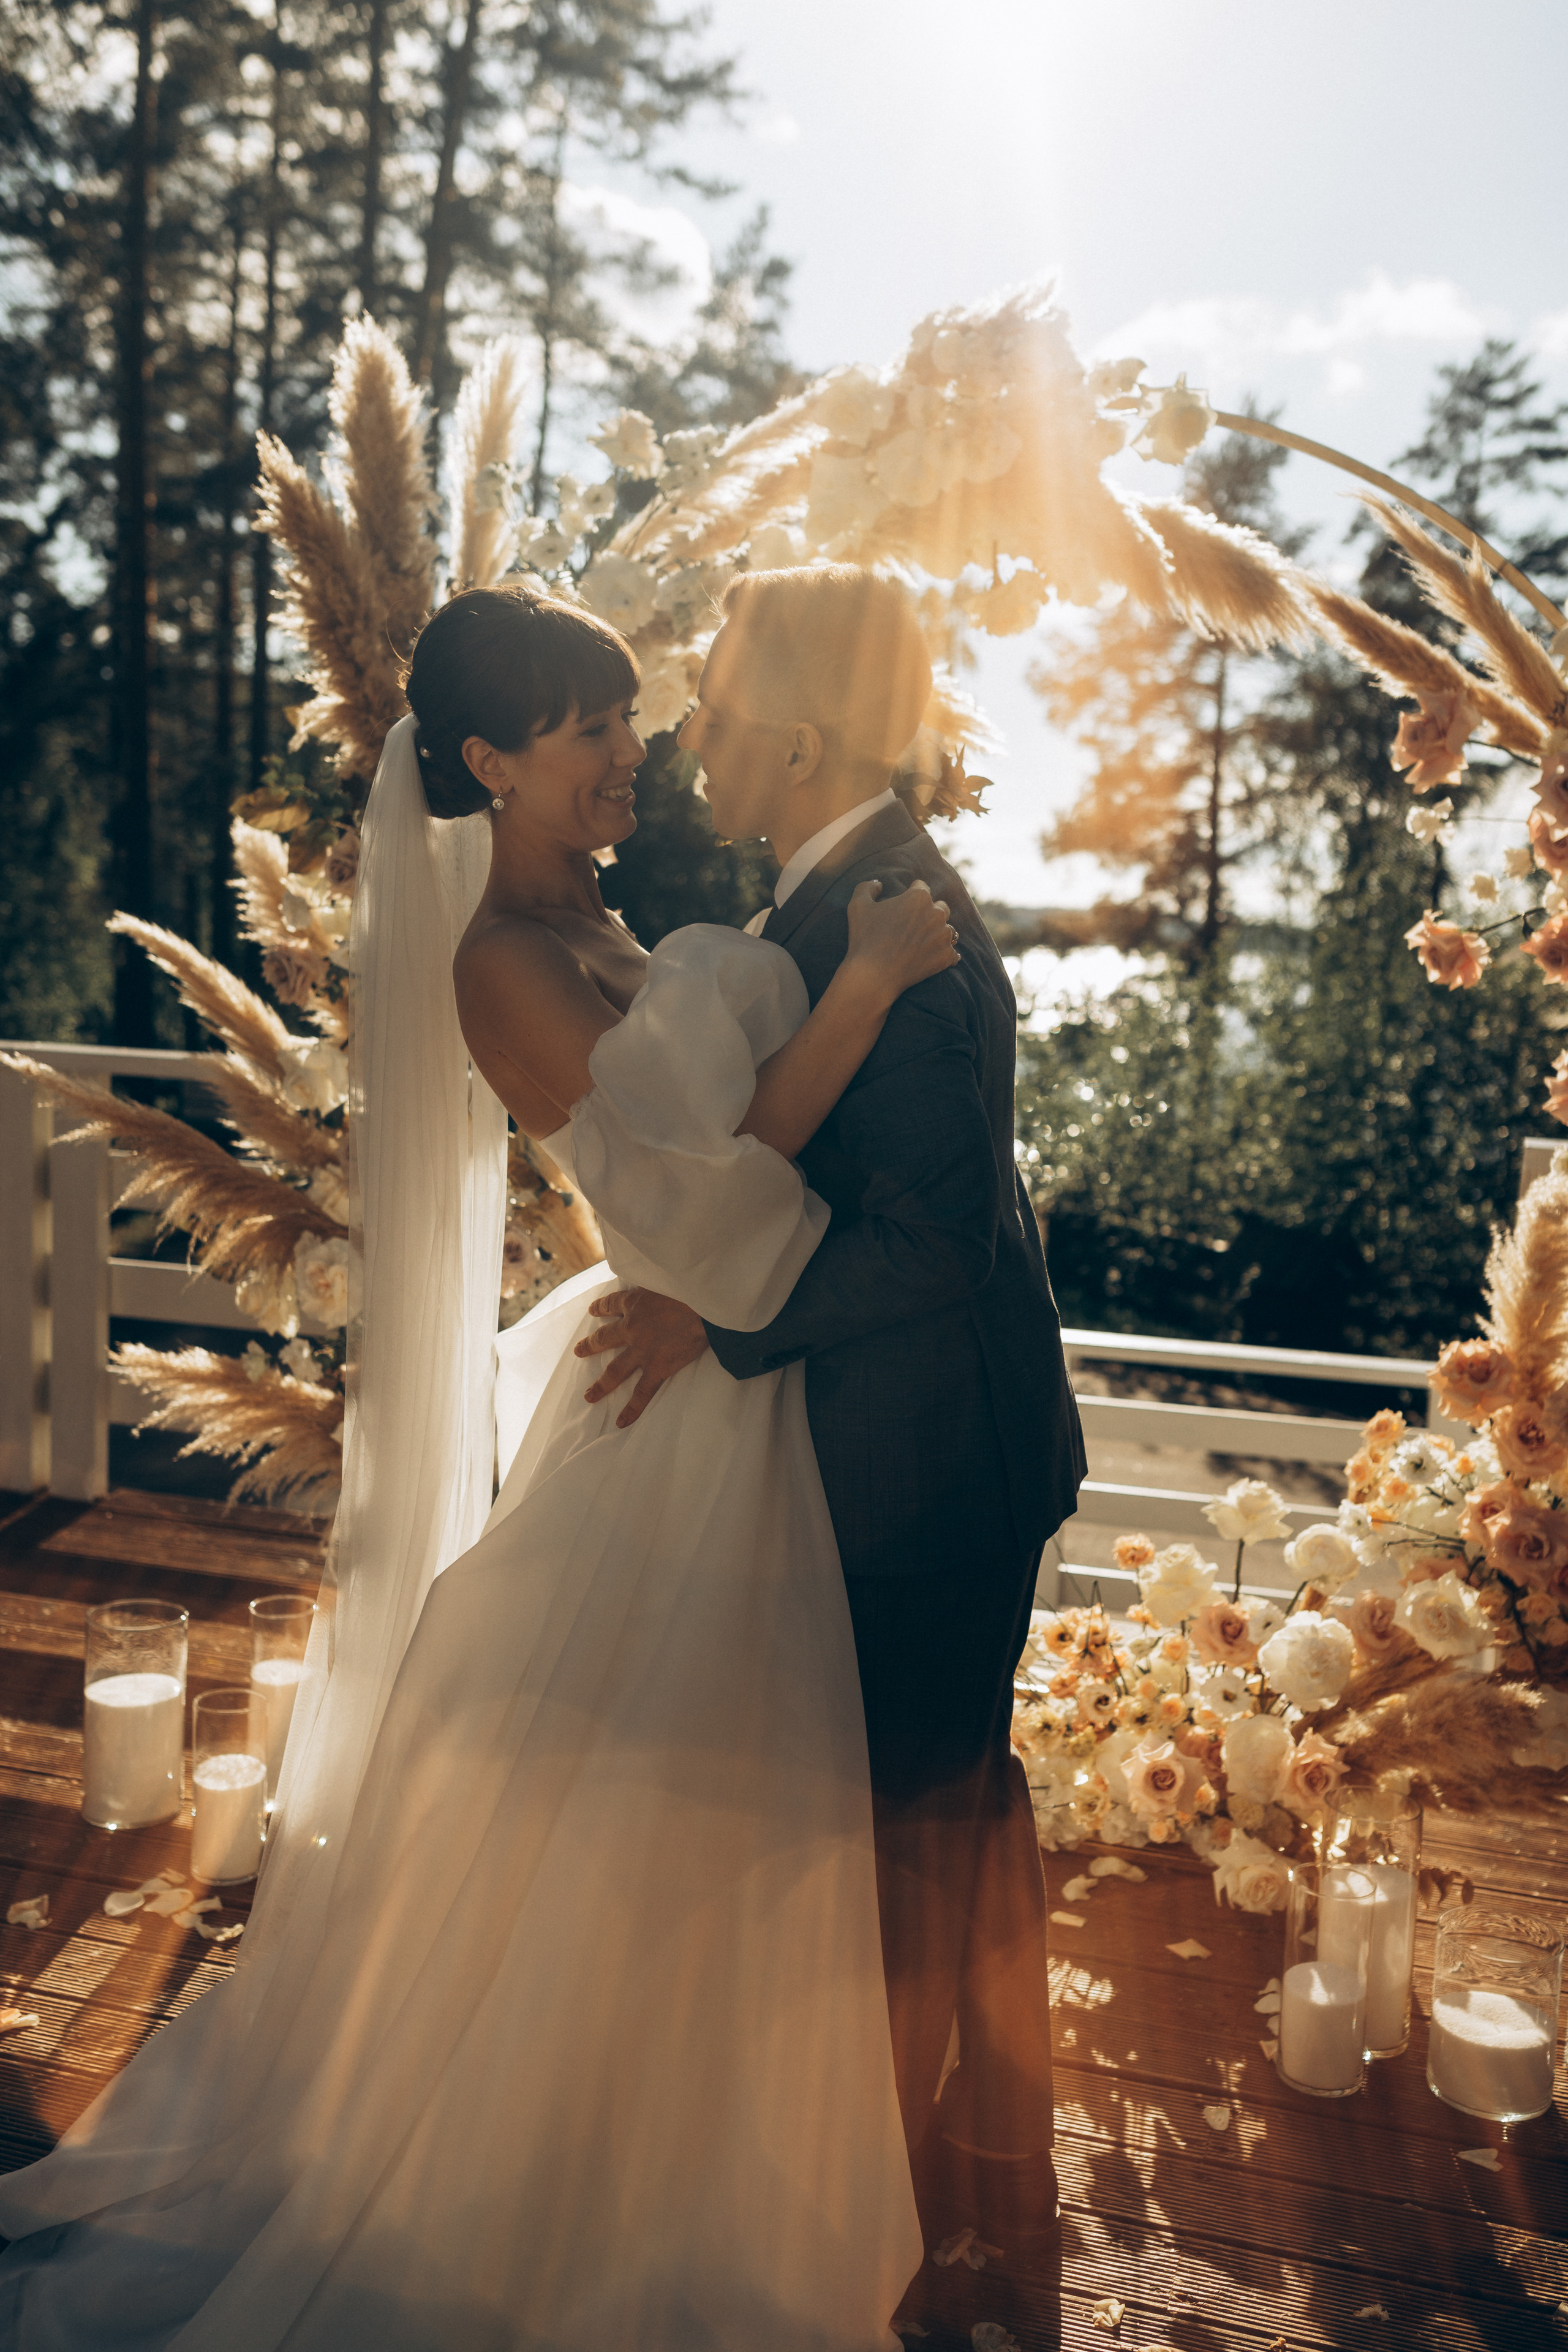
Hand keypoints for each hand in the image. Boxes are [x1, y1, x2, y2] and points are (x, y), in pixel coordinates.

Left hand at [573, 1287, 708, 1426]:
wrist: (706, 1306)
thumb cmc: (691, 1288)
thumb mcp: (665, 1278)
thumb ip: (656, 1284)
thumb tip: (658, 1281)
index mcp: (634, 1304)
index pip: (611, 1305)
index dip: (601, 1308)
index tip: (593, 1311)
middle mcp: (632, 1328)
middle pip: (605, 1338)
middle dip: (590, 1346)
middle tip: (579, 1351)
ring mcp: (642, 1351)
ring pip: (615, 1371)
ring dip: (601, 1385)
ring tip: (589, 1396)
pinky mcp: (657, 1368)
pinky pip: (642, 1393)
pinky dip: (632, 1409)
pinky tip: (621, 1422)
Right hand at [843, 876, 959, 1006]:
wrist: (874, 974)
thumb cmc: (865, 938)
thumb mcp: (858, 906)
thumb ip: (867, 887)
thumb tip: (879, 883)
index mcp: (918, 897)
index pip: (922, 887)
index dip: (911, 894)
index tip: (904, 905)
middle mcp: (936, 913)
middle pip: (940, 907)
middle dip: (930, 913)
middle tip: (915, 925)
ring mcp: (944, 936)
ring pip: (948, 930)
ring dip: (938, 933)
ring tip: (923, 943)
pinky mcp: (947, 957)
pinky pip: (953, 953)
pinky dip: (945, 955)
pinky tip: (934, 957)